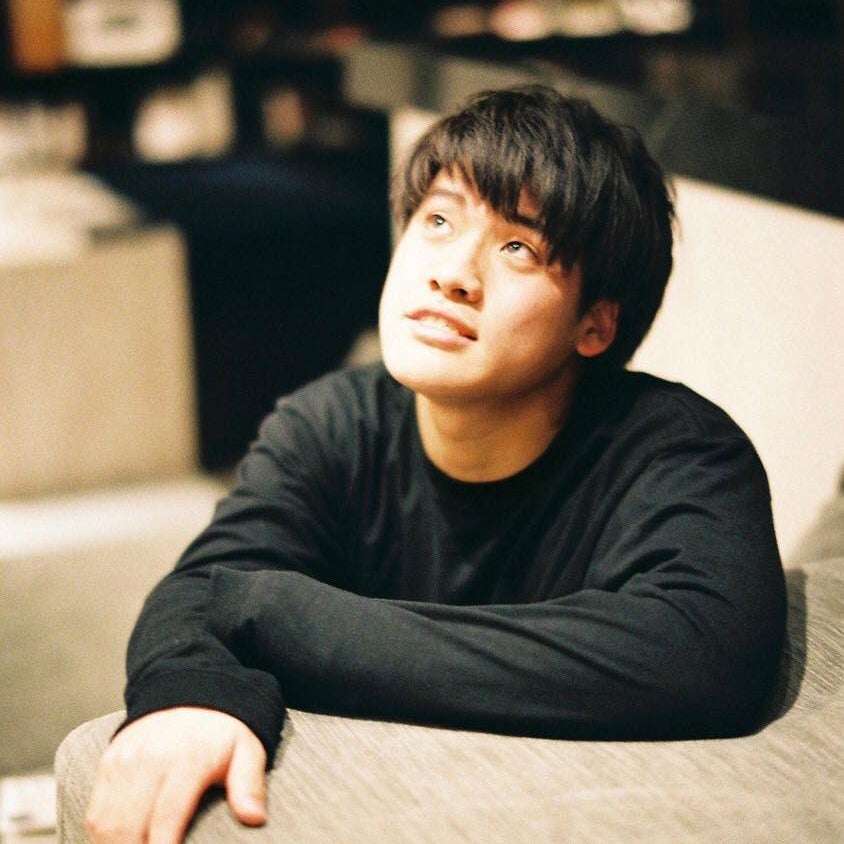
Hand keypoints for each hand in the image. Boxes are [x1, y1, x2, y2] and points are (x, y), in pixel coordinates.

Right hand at [85, 707, 266, 843]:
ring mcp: (124, 760)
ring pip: (105, 822)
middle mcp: (149, 759)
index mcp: (187, 759)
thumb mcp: (247, 750)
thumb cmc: (222, 732)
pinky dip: (102, 835)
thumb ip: (249, 784)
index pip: (166, 818)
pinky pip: (95, 811)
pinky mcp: (109, 762)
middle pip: (129, 826)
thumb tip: (254, 817)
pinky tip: (121, 843)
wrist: (192, 691)